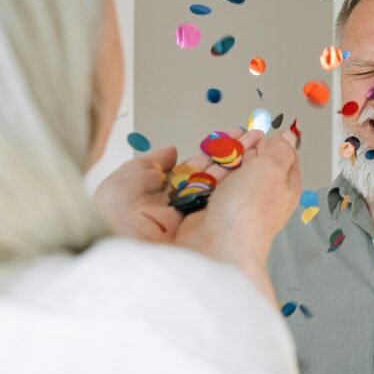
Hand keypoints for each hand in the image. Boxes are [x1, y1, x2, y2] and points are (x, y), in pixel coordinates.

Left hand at [92, 130, 263, 242]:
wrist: (114, 239)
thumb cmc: (114, 208)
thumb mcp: (131, 175)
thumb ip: (154, 162)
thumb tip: (171, 151)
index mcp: (165, 188)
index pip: (198, 164)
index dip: (217, 149)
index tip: (236, 134)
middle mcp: (182, 202)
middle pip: (214, 174)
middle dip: (235, 154)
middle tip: (257, 136)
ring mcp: (193, 215)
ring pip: (221, 185)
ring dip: (240, 165)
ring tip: (260, 145)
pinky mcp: (202, 227)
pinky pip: (220, 201)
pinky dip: (236, 184)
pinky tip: (252, 166)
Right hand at [174, 131, 300, 284]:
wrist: (216, 244)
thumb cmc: (249, 211)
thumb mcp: (272, 168)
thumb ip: (280, 150)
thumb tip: (289, 138)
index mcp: (283, 188)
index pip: (283, 160)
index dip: (272, 143)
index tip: (261, 132)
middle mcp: (259, 196)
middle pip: (252, 162)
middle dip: (244, 147)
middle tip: (238, 137)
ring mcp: (233, 202)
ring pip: (227, 170)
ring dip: (221, 157)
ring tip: (218, 150)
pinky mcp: (209, 206)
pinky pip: (206, 181)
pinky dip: (203, 171)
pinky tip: (202, 163)